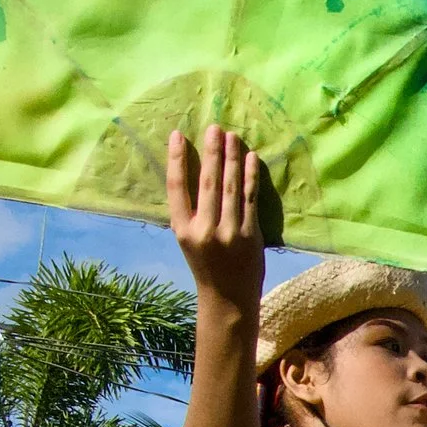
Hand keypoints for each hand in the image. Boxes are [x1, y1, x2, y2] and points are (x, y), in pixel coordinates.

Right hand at [167, 126, 264, 306]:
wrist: (228, 298)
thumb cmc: (206, 266)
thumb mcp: (187, 240)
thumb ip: (189, 211)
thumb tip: (193, 171)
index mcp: (183, 229)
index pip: (176, 187)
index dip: (176, 159)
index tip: (178, 135)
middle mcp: (204, 229)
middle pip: (207, 181)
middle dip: (211, 152)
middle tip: (215, 128)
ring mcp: (229, 232)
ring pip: (230, 187)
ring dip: (232, 158)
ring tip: (233, 137)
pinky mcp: (250, 235)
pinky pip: (250, 199)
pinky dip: (250, 177)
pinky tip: (251, 158)